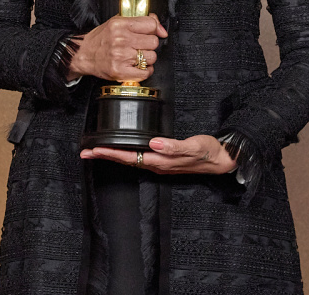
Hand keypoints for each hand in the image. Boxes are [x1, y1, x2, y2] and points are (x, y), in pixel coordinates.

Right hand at [69, 14, 166, 81]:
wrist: (83, 54)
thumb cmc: (101, 38)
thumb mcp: (117, 22)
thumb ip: (139, 20)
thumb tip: (161, 29)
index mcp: (120, 24)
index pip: (151, 24)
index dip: (154, 29)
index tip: (151, 32)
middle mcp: (120, 39)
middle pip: (153, 42)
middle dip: (149, 44)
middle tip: (139, 45)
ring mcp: (121, 56)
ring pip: (151, 57)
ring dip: (147, 58)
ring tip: (135, 56)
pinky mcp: (120, 72)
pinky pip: (145, 72)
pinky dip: (144, 71)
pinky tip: (136, 66)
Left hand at [80, 135, 235, 175]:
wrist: (222, 160)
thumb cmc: (209, 152)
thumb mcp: (194, 146)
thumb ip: (175, 146)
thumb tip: (155, 143)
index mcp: (161, 161)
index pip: (130, 157)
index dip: (111, 153)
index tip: (94, 150)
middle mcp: (157, 165)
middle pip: (126, 160)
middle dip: (105, 156)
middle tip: (85, 152)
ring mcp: (160, 164)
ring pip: (131, 160)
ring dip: (113, 155)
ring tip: (98, 151)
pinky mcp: (164, 160)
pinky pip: (140, 157)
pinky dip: (127, 153)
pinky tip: (124, 150)